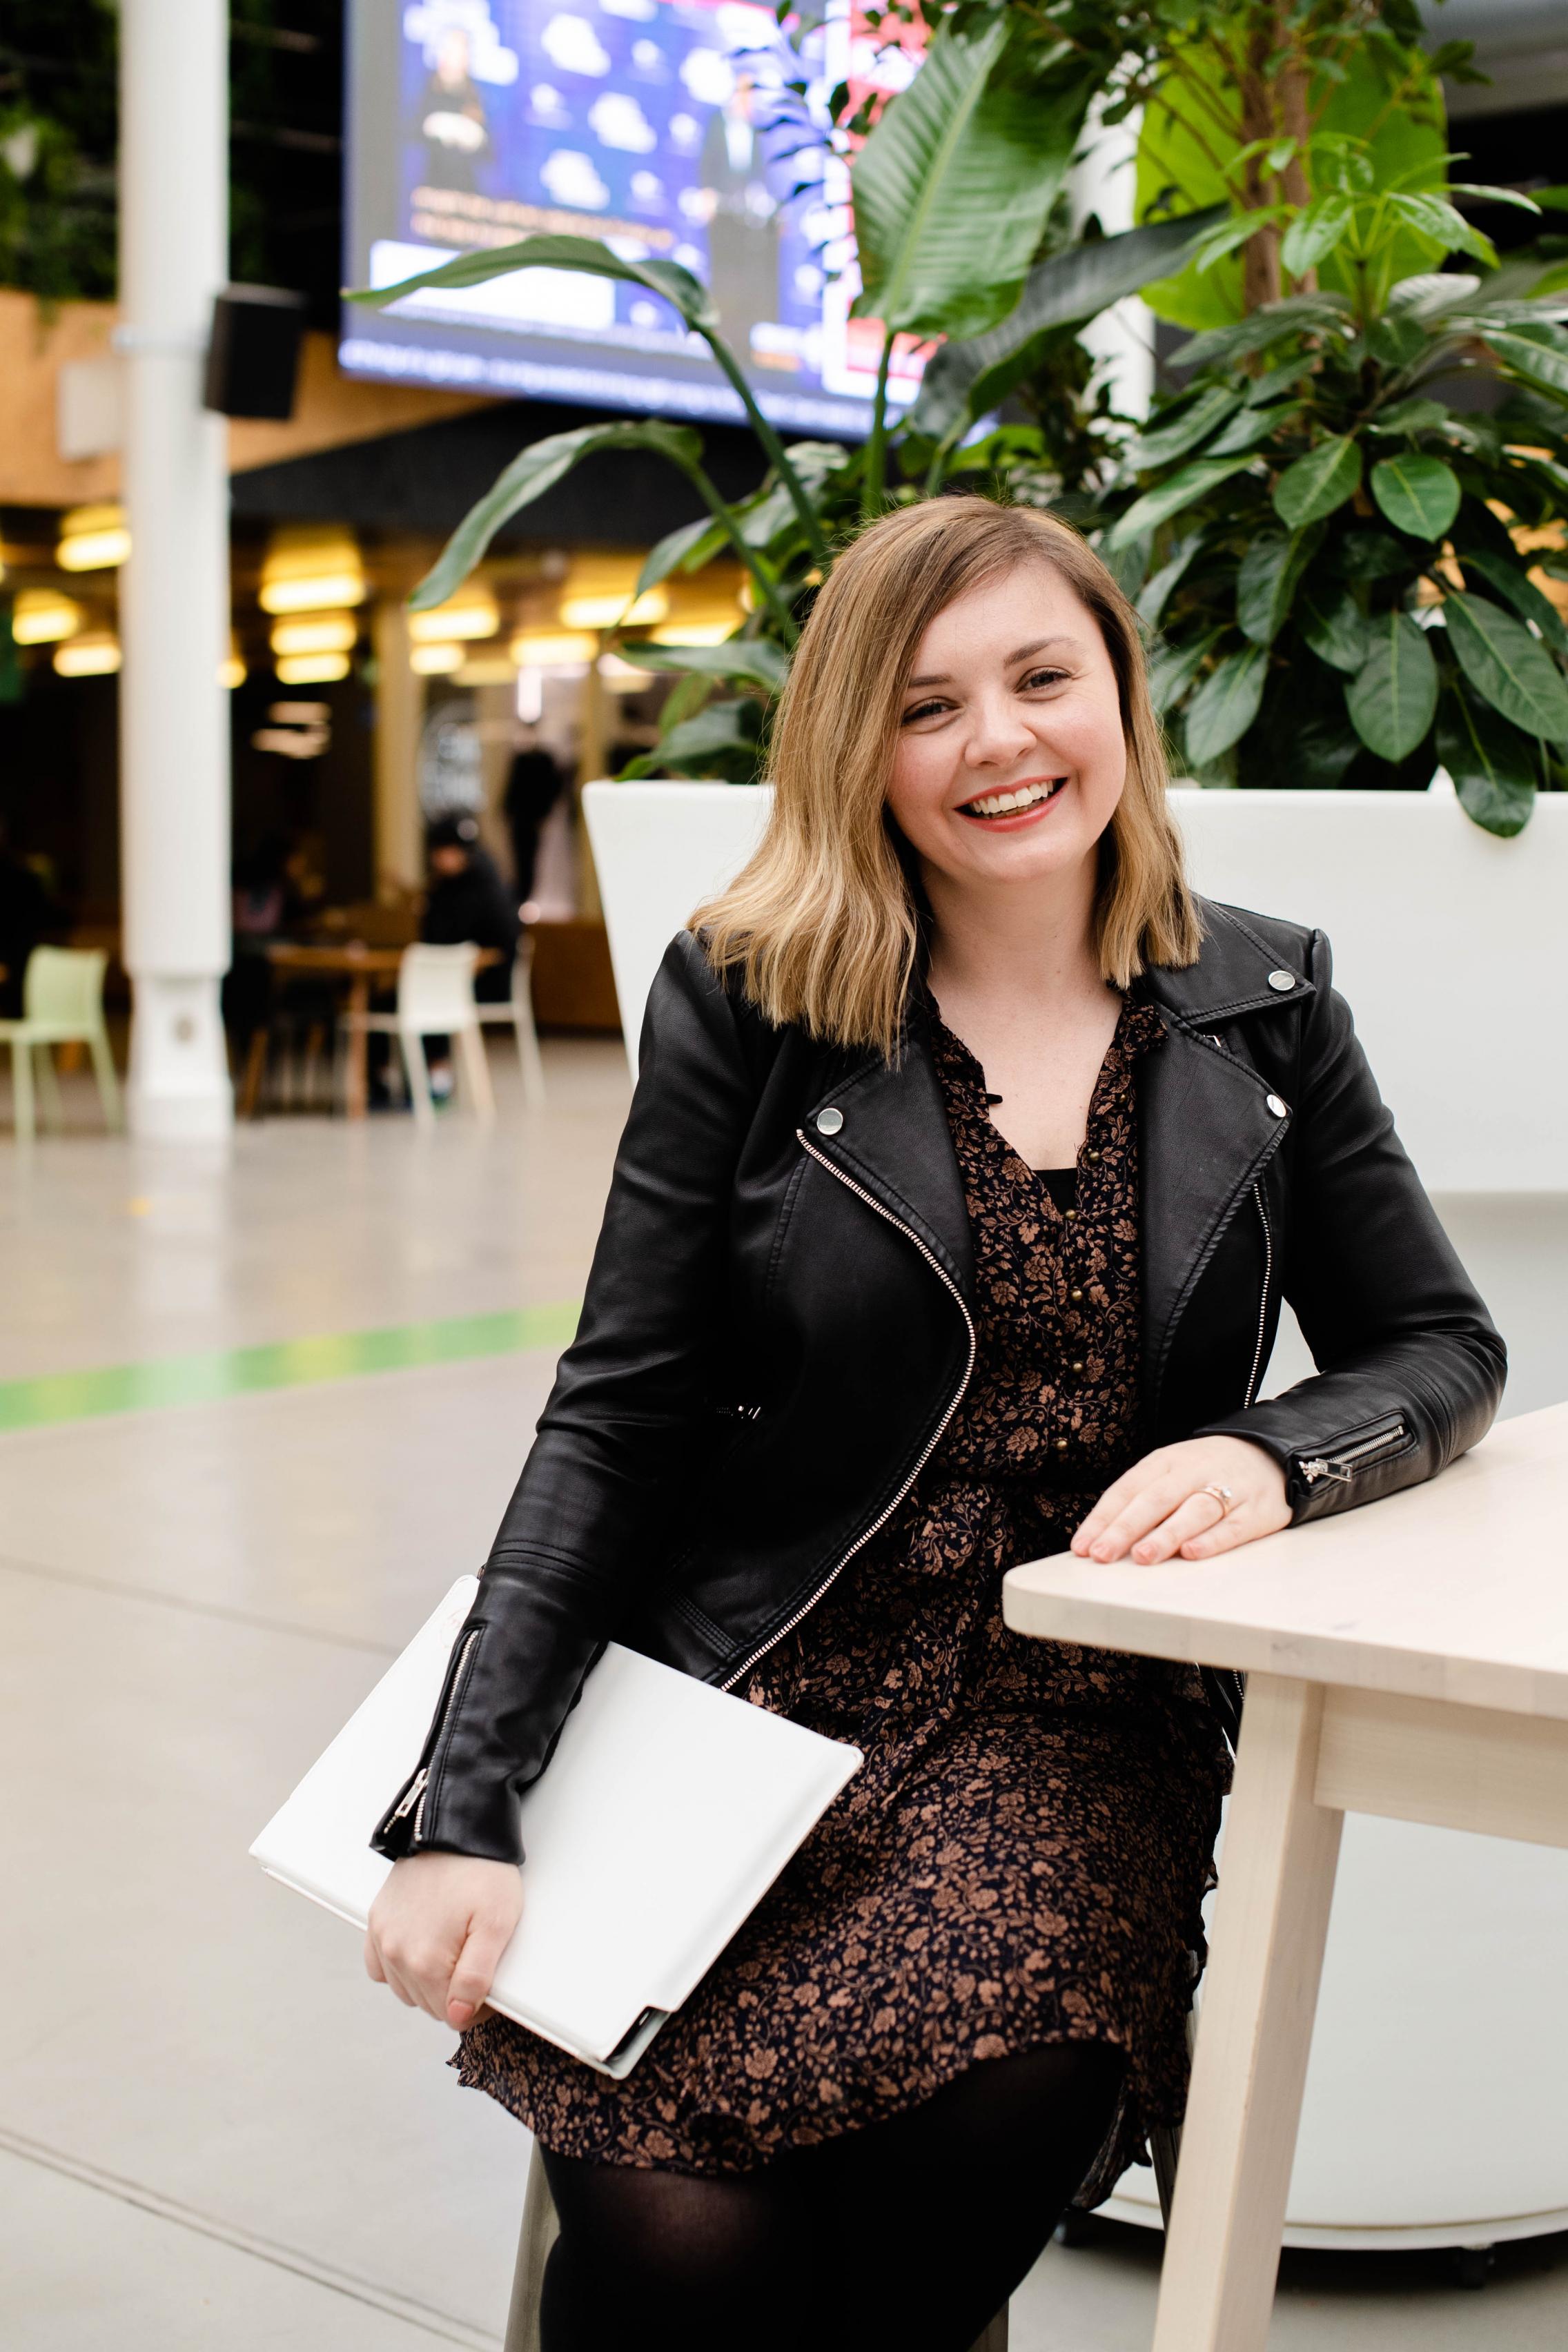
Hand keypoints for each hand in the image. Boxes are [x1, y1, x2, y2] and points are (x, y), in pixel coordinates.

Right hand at [365, 1853, 522, 2030]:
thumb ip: (476, 1977)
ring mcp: (382, 1936)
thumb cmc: (482, 1872)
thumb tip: (458, 2016)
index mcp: (426, 1962)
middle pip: (427, 2003)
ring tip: (451, 1949)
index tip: (489, 1981)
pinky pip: (379, 1966)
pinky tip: (419, 1950)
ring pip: (404, 1988)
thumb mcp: (496, 1925)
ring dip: (426, 1981)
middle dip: (452, 1992)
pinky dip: (397, 1967)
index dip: (476, 2003)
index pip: (451, 2014)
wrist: (456, 1827)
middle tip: (474, 1958)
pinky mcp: (376, 1920)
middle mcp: (396, 1953)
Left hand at [1070, 1436, 1288, 1565]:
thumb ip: (1140, 1502)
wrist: (1270, 1453)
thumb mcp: (1170, 1473)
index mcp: (1165, 1462)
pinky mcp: (1256, 1511)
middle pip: (1156, 1499)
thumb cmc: (1207, 1471)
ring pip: (1193, 1511)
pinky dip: (1212, 1540)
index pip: (1128, 1489)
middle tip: (1103, 1555)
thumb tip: (1100, 1540)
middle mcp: (1193, 1472)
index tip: (1082, 1547)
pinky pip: (1232, 1526)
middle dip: (1125, 1528)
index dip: (1103, 1518)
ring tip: (1142, 1556)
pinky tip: (1192, 1554)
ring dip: (1166, 1534)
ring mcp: (1227, 1489)